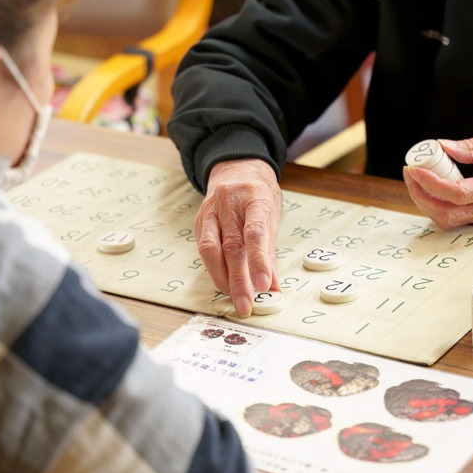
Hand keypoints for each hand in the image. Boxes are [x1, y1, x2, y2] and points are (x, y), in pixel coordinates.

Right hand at [196, 159, 282, 315]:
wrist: (237, 168)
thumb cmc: (258, 196)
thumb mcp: (271, 216)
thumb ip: (270, 252)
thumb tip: (273, 287)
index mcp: (254, 197)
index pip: (255, 232)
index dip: (258, 260)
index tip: (263, 285)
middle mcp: (228, 202)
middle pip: (232, 246)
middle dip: (238, 280)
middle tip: (246, 305)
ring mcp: (210, 210)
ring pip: (211, 250)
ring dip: (222, 279)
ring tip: (234, 298)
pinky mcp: (199, 221)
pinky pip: (204, 249)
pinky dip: (214, 270)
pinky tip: (224, 283)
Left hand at [402, 134, 472, 229]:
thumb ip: (472, 147)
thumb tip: (442, 147)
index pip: (457, 193)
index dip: (431, 183)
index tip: (415, 169)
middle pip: (447, 214)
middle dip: (422, 196)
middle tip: (412, 174)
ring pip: (449, 219)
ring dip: (428, 202)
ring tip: (419, 179)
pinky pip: (457, 215)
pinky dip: (438, 204)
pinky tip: (433, 186)